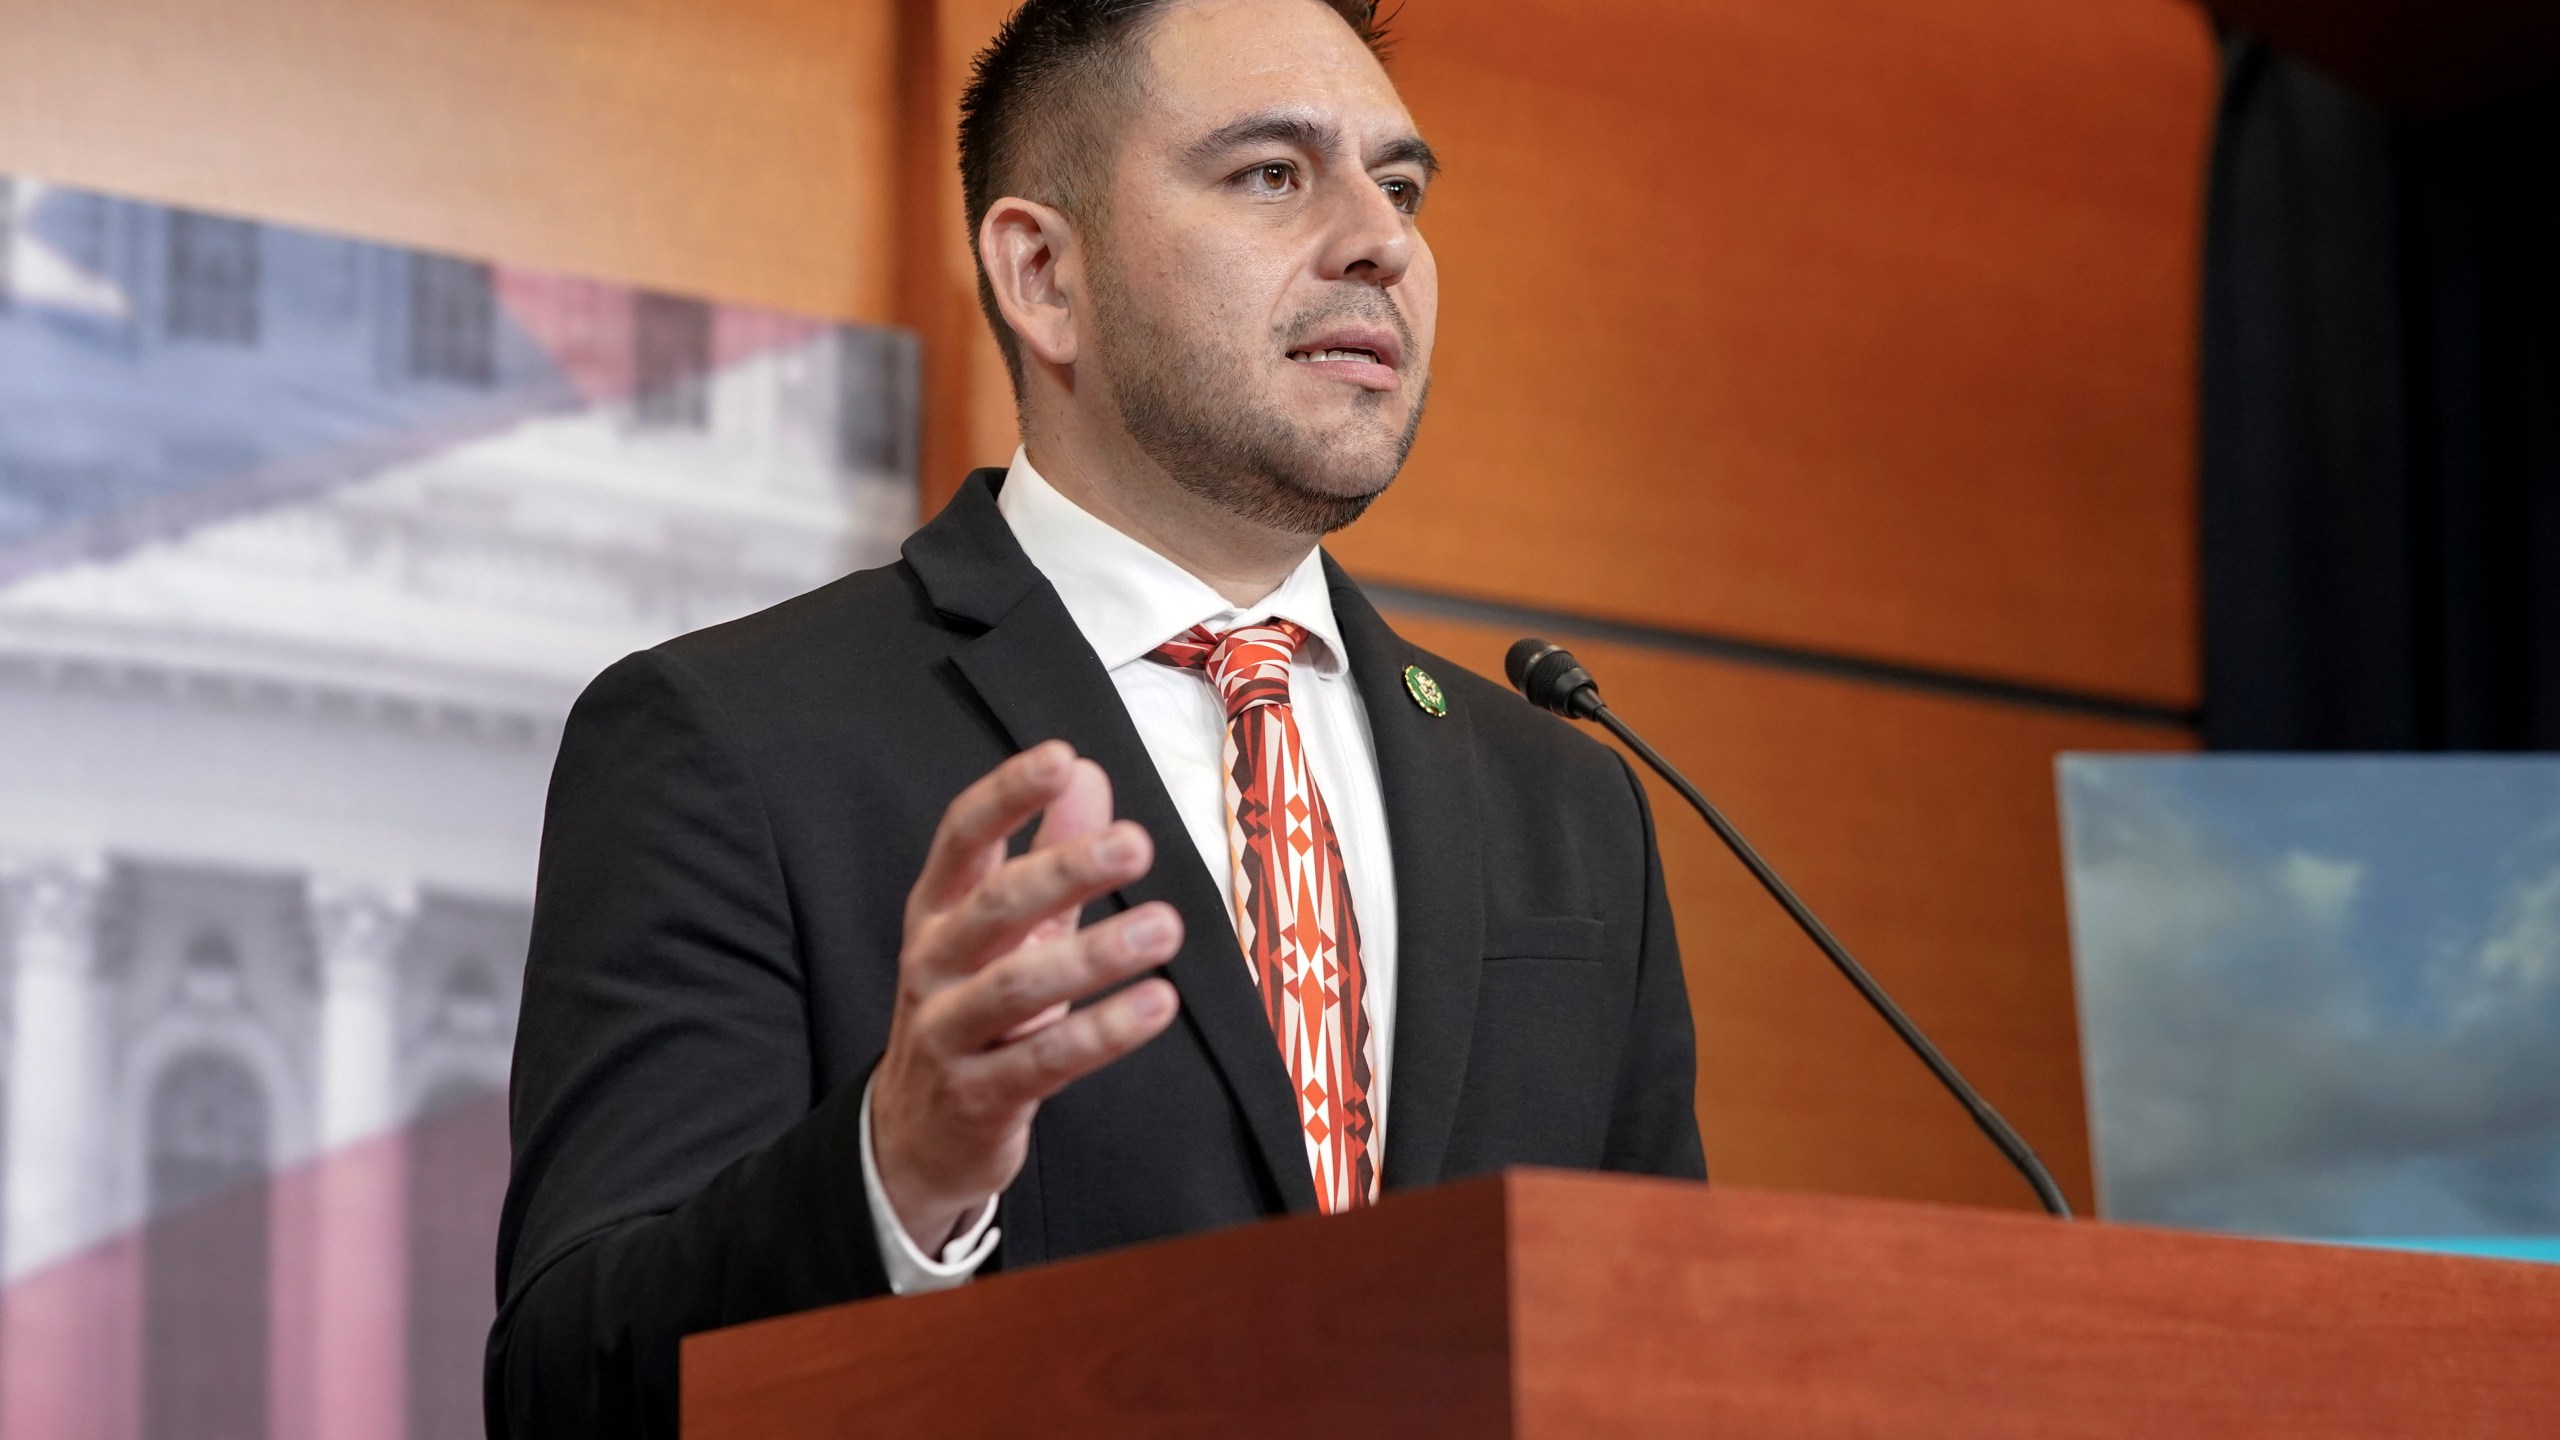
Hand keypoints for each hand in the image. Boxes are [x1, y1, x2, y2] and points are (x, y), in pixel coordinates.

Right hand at [870, 741, 1183, 1252]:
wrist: (914, 1136)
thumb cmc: (973, 1011)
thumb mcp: (1007, 929)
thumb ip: (1047, 850)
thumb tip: (1087, 772)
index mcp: (937, 910)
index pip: (962, 837)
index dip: (1007, 795)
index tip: (1057, 757)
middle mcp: (933, 962)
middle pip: (995, 904)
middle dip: (1065, 869)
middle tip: (1136, 842)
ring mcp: (948, 1031)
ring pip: (1019, 986)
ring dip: (1096, 954)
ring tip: (1165, 925)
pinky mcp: (979, 1096)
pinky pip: (1044, 1061)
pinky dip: (1104, 1032)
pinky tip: (1157, 1004)